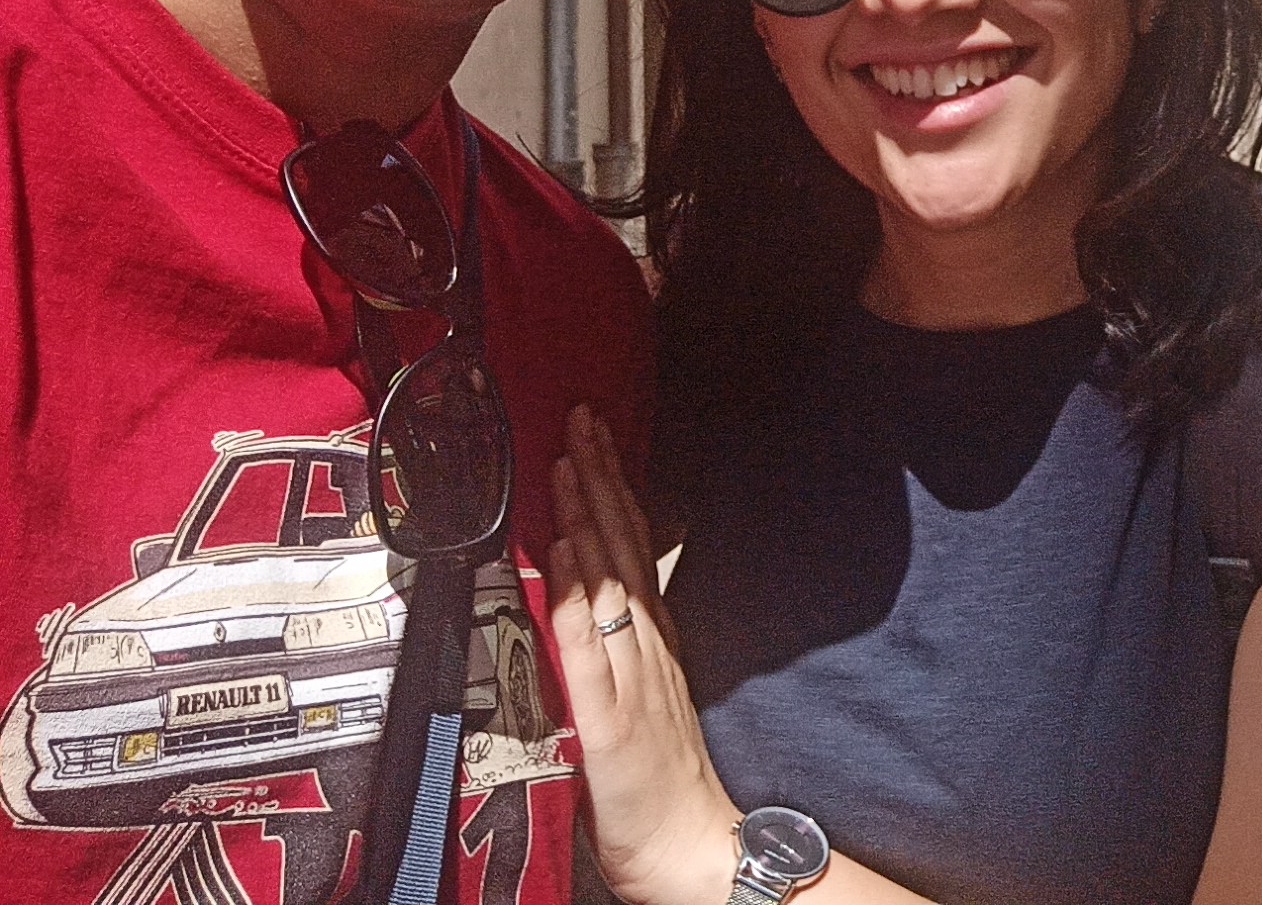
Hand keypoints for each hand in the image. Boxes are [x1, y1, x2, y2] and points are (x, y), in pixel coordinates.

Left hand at [546, 407, 739, 904]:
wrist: (691, 847)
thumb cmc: (657, 783)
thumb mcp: (638, 696)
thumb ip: (616, 640)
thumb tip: (581, 579)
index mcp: (652, 638)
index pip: (630, 545)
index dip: (611, 487)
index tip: (593, 436)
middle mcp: (646, 644)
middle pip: (623, 545)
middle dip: (601, 477)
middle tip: (582, 418)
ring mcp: (631, 676)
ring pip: (608, 579)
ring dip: (588, 515)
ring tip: (571, 461)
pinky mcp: (610, 717)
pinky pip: (587, 644)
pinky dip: (576, 592)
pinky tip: (566, 553)